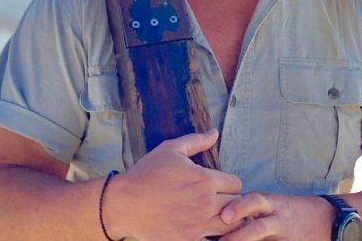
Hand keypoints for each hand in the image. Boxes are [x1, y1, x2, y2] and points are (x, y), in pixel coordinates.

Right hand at [104, 129, 243, 239]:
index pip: (236, 183)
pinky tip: (207, 231)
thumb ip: (196, 141)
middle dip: (231, 202)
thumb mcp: (171, 150)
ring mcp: (198, 225)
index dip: (230, 184)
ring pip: (231, 225)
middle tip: (221, 202)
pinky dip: (215, 237)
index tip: (221, 186)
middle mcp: (206, 203)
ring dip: (228, 221)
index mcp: (205, 179)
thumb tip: (214, 132)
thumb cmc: (147, 173)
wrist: (124, 203)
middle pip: (237, 205)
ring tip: (219, 217)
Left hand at [219, 192, 334, 240]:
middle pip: (258, 227)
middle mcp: (278, 220)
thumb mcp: (274, 201)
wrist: (328, 220)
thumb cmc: (292, 210)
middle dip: (239, 236)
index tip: (225, 216)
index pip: (254, 201)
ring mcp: (284, 237)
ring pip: (263, 238)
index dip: (239, 207)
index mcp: (272, 204)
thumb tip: (221, 209)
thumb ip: (251, 206)